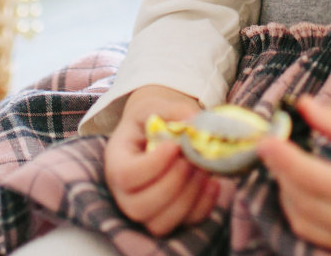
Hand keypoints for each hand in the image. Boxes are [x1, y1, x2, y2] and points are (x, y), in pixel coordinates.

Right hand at [103, 85, 220, 234]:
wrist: (160, 130)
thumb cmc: (153, 119)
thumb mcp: (157, 106)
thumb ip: (174, 111)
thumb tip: (195, 122)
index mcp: (116, 161)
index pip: (126, 175)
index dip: (152, 166)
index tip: (174, 146)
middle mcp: (125, 193)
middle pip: (139, 207)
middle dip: (172, 185)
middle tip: (191, 160)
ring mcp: (146, 210)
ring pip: (159, 224)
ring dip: (187, 199)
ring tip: (202, 170)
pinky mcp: (169, 217)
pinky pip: (184, 224)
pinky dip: (202, 207)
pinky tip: (213, 183)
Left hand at [256, 97, 330, 253]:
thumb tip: (302, 105)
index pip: (320, 181)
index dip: (288, 161)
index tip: (266, 139)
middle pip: (306, 202)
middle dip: (282, 171)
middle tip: (271, 142)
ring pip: (301, 220)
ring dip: (286, 188)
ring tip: (286, 160)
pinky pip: (310, 231)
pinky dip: (296, 206)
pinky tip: (298, 182)